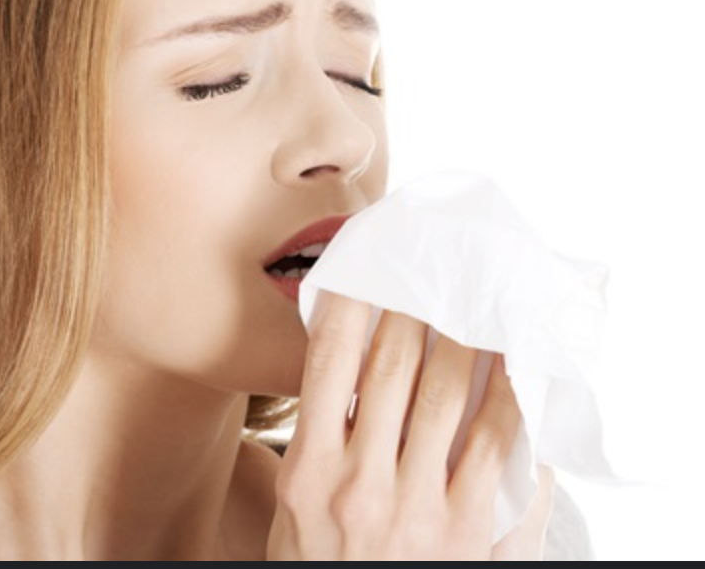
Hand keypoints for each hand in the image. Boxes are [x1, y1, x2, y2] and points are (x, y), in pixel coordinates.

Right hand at [268, 293, 548, 560]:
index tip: (369, 267)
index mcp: (308, 473)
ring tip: (473, 299)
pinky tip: (514, 364)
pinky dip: (508, 395)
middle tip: (431, 270)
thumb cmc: (320, 568)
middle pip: (390, 365)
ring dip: (463, 336)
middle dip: (414, 307)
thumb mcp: (293, 512)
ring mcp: (415, 506)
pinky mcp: (467, 530)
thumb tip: (334, 375)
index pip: (327, 363)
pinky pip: (495, 446)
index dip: (351, 305)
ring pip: (445, 393)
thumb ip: (312, 446)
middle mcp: (359, 482)